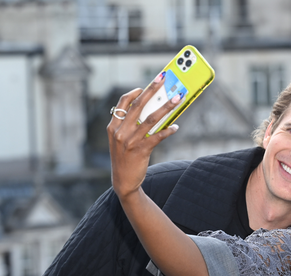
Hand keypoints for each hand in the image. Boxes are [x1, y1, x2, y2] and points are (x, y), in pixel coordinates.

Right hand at [107, 73, 182, 200]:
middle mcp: (120, 132)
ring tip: (177, 98)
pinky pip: (157, 137)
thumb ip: (129, 126)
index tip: (144, 86)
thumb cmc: (125, 159)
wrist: (123, 182)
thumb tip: (151, 111)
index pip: (122, 103)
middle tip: (163, 79)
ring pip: (151, 119)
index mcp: (113, 127)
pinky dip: (168, 131)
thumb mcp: (121, 141)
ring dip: (166, 107)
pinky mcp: (141, 150)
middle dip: (152, 90)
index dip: (134, 93)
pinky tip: (176, 127)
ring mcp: (130, 141)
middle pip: (138, 105)